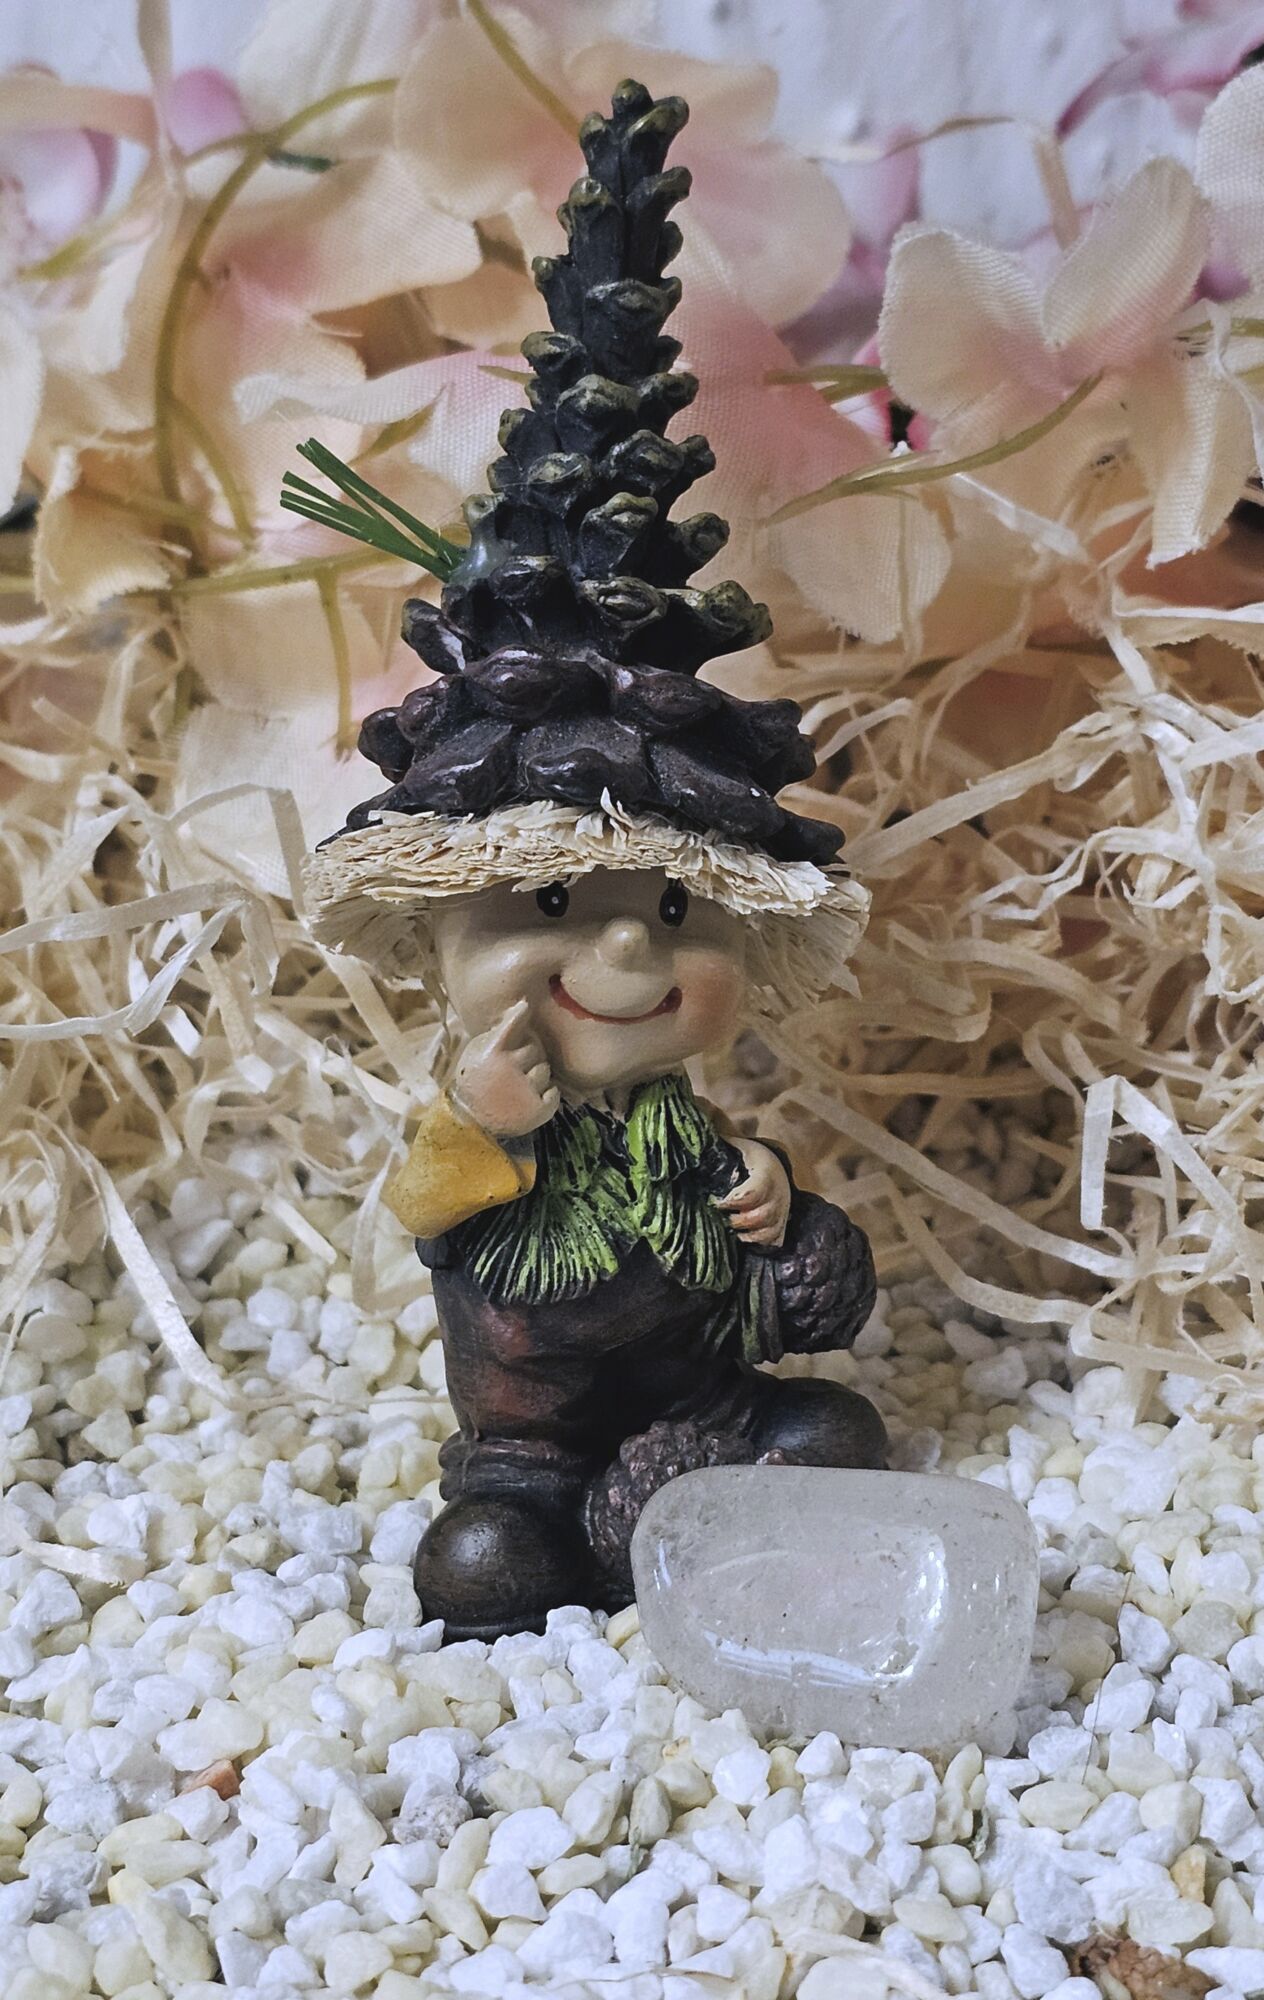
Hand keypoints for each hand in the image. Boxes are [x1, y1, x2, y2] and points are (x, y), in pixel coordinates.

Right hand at [451, 1000, 558, 1138]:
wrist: (470, 1123)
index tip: (526, 1005)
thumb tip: (520, 1010)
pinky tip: (532, 1098)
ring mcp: (525, 1090)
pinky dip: (547, 1095)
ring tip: (522, 1086)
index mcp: (492, 1055)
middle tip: (517, 1068)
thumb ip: (495, 1037)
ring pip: (545, 1070)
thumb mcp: (474, 1057)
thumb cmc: (474, 1086)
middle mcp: (510, 1069)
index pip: (511, 1026)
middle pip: (535, 1049)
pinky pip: (554, 1093)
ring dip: (538, 1076)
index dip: (520, 1014)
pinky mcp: (537, 1110)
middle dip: (529, 1056)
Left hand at [715, 1139, 790, 1248]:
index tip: (716, 1203)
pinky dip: (756, 1242)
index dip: (732, 1202)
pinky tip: (741, 1237)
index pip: (752, 1193)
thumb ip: (718, 1145)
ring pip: (767, 1231)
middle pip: (760, 1216)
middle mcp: (779, 1194)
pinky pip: (772, 1241)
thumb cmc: (751, 1158)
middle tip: (720, 1218)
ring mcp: (781, 1212)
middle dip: (737, 1221)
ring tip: (729, 1228)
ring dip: (746, 1233)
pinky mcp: (781, 1225)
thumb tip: (693, 1140)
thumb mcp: (738, 1147)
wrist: (776, 1167)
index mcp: (767, 1174)